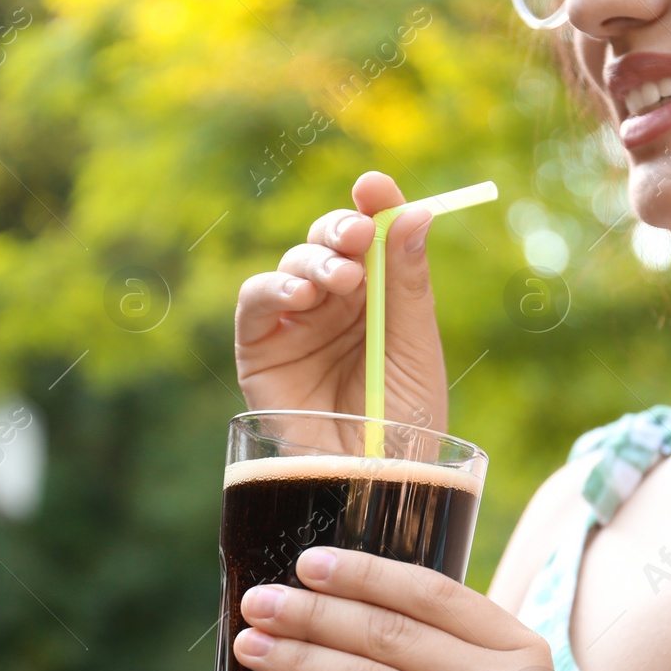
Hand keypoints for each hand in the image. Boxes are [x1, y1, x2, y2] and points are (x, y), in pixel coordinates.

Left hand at [232, 546, 606, 670]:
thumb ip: (457, 656)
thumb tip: (353, 612)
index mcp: (522, 649)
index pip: (432, 594)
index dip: (365, 574)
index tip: (308, 563)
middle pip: (392, 635)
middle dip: (313, 614)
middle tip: (258, 603)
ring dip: (301, 661)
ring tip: (252, 647)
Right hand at [233, 171, 447, 428]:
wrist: (373, 484)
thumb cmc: (405, 426)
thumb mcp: (414, 348)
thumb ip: (408, 282)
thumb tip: (417, 213)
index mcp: (378, 300)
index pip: (371, 237)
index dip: (372, 207)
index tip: (375, 187)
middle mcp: (335, 306)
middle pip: (328, 243)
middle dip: (341, 230)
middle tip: (359, 238)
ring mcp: (295, 326)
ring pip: (292, 266)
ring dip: (314, 262)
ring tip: (341, 282)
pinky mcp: (259, 351)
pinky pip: (253, 303)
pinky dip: (272, 289)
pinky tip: (301, 299)